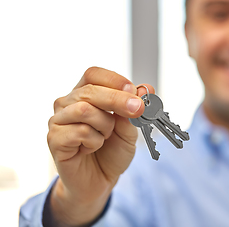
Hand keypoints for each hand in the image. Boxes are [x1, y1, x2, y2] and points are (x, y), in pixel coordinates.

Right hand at [47, 67, 153, 224]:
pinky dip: (94, 141)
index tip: (134, 92)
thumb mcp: (130, 129)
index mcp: (85, 94)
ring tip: (105, 137)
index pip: (94, 75)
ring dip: (105, 126)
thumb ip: (134, 110)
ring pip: (85, 109)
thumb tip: (145, 89)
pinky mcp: (54, 139)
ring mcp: (58, 120)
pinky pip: (79, 131)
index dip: (114, 80)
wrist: (100, 181)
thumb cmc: (112, 152)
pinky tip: (91, 148)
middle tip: (137, 110)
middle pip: (89, 90)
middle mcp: (68, 103)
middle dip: (118, 100)